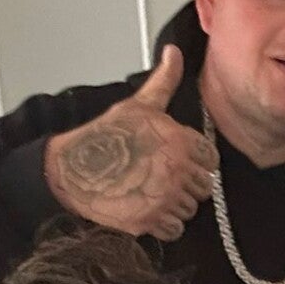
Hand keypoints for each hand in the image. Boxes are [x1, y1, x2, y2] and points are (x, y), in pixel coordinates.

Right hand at [43, 44, 217, 239]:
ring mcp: (165, 198)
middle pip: (202, 188)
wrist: (73, 169)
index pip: (211, 162)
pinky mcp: (151, 221)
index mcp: (181, 142)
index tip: (178, 162)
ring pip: (189, 210)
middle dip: (185, 185)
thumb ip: (165, 81)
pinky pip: (174, 230)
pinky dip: (163, 224)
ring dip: (174, 205)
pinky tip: (146, 208)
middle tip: (160, 178)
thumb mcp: (139, 104)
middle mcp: (178, 171)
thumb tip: (174, 53)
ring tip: (150, 191)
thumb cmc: (106, 136)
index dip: (196, 162)